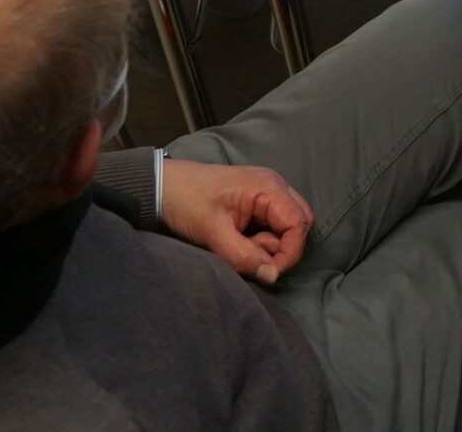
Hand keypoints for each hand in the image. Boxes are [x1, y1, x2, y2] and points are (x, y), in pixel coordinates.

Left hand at [159, 159, 313, 285]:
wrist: (162, 186)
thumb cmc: (186, 202)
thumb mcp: (213, 232)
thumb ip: (244, 256)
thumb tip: (272, 275)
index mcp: (267, 187)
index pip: (299, 223)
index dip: (290, 252)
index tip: (267, 271)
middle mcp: (273, 186)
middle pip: (299, 222)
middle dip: (282, 247)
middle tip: (253, 256)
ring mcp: (265, 192)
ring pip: (286, 225)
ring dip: (270, 244)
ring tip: (241, 246)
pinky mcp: (256, 201)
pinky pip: (272, 224)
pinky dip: (261, 239)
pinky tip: (239, 240)